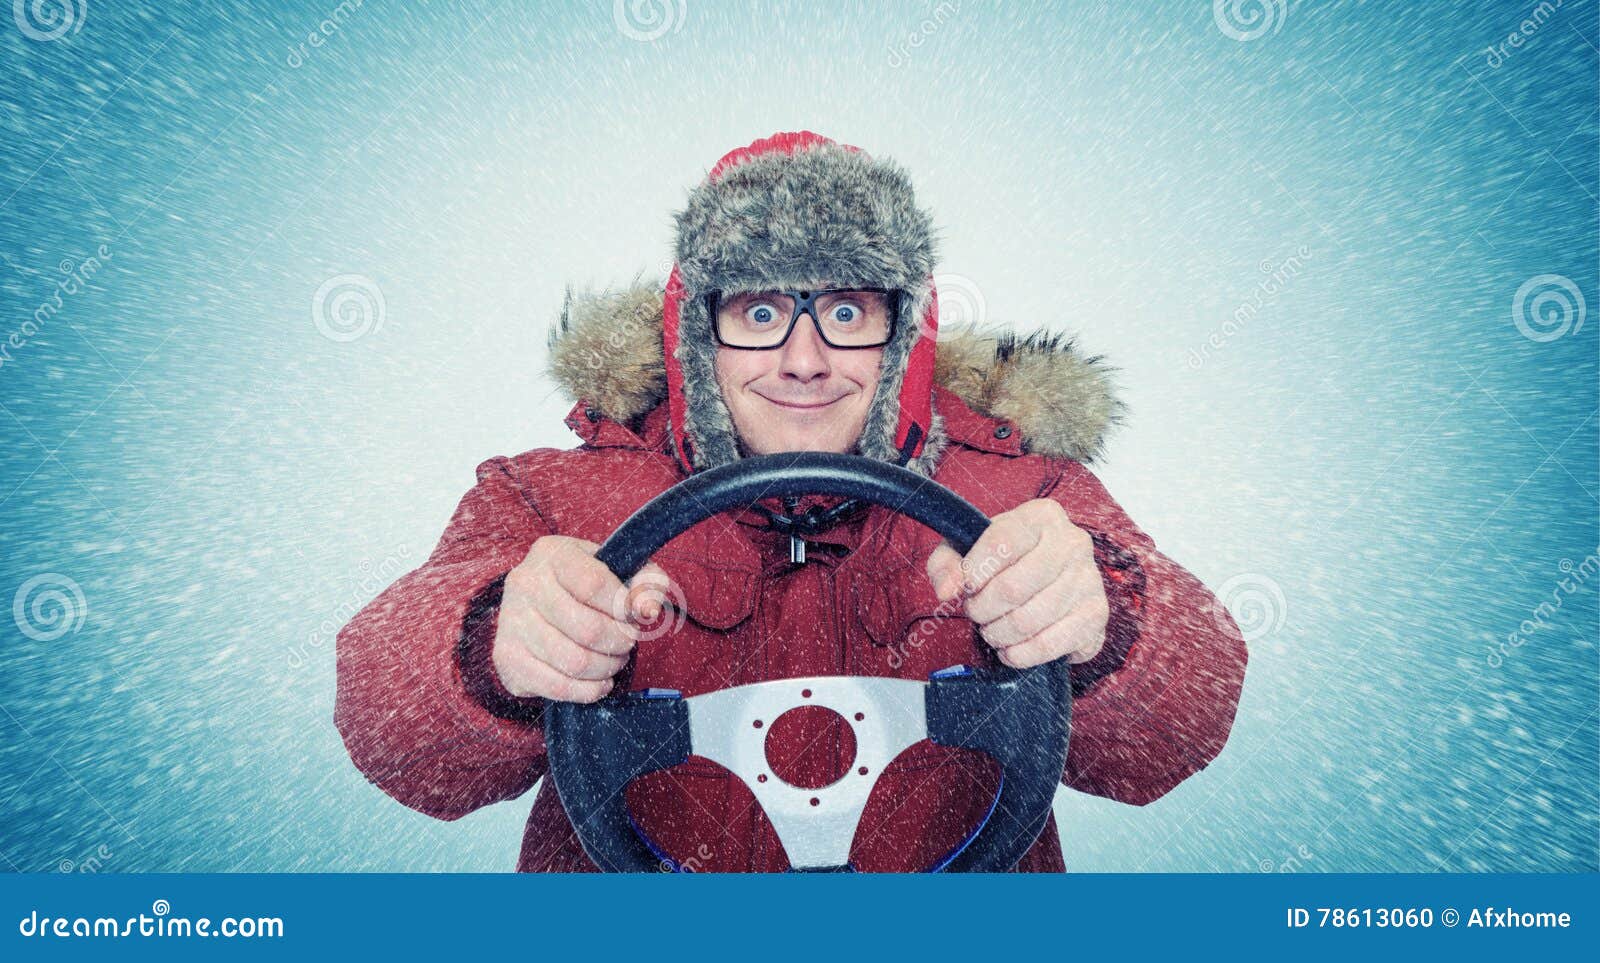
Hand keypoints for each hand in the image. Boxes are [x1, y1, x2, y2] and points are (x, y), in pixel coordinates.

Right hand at [492, 535, 675, 702]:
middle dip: (620, 642)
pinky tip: (599, 681)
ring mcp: (511, 622)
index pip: (593, 584)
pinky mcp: (508, 657)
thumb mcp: (622, 570)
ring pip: (574, 662)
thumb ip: (647, 583)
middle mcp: (525, 583)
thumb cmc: (588, 586)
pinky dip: (588, 690)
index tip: (634, 615)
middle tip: (627, 641)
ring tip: (614, 658)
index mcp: (553, 553)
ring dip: (607, 667)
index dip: (623, 607)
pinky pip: (557, 686)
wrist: (540, 605)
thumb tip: (647, 610)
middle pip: (588, 629)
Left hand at [925, 499, 1107, 668]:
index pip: (1002, 543)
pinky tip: (1011, 648)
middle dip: (982, 608)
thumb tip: (948, 590)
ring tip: (991, 629)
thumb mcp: (969, 548)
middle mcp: (1073, 543)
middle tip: (976, 612)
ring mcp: (1089, 580)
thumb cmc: (1006, 559)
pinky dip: (1021, 654)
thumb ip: (947, 562)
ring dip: (998, 633)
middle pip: (1013, 587)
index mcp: (1042, 516)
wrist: (1050, 578)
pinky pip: (1050, 645)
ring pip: (1028, 620)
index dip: (975, 571)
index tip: (966, 586)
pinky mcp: (1096, 616)